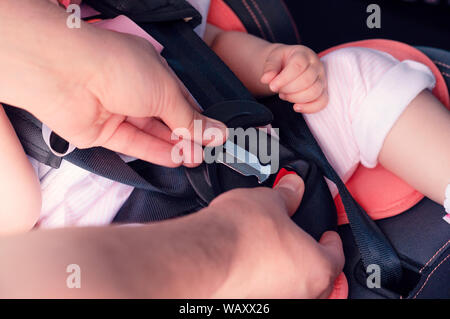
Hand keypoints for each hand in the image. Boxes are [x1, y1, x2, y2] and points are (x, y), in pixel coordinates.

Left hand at [0, 1, 226, 166]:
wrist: (66, 73)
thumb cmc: (117, 66)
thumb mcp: (166, 92)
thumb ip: (190, 118)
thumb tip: (217, 131)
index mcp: (152, 70)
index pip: (181, 98)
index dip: (198, 118)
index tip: (215, 136)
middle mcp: (134, 90)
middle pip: (167, 118)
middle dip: (187, 136)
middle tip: (206, 152)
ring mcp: (117, 111)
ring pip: (151, 133)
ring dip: (173, 147)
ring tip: (195, 159)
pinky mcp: (102, 131)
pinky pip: (133, 144)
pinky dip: (154, 152)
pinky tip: (174, 160)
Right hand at [207, 174, 344, 297]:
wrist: (203, 255)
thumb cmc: (240, 234)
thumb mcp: (270, 201)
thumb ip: (287, 195)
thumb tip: (292, 187)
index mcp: (316, 269)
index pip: (336, 257)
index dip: (333, 242)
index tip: (329, 236)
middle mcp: (301, 294)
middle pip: (319, 280)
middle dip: (313, 261)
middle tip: (305, 246)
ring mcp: (276, 302)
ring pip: (293, 290)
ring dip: (289, 274)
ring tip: (276, 255)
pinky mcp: (250, 305)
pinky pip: (269, 293)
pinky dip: (267, 283)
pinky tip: (253, 268)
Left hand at [261, 45, 328, 112]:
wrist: (288, 63)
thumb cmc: (281, 61)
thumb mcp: (273, 59)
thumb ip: (269, 68)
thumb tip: (265, 79)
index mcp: (303, 54)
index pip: (298, 66)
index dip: (284, 79)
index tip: (272, 86)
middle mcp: (316, 65)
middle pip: (307, 80)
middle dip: (288, 89)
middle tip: (278, 90)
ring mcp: (322, 78)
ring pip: (315, 92)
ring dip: (296, 98)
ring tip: (285, 95)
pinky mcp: (323, 91)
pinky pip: (322, 102)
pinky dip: (309, 108)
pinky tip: (296, 107)